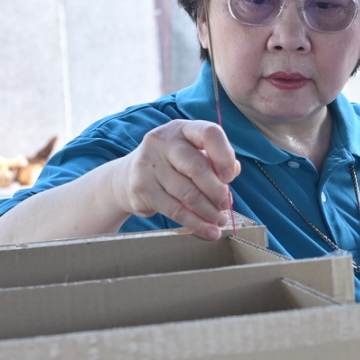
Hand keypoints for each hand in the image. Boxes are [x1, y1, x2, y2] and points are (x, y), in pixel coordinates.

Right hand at [115, 119, 239, 239]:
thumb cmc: (172, 164)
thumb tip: (232, 171)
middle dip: (217, 191)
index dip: (224, 156)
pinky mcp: (142, 189)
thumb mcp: (192, 152)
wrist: (127, 177)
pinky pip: (175, 211)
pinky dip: (196, 224)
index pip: (209, 133)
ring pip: (188, 194)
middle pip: (197, 168)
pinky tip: (208, 231)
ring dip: (209, 211)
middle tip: (225, 205)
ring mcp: (148, 165)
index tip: (230, 177)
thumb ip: (214, 159)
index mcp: (182, 129)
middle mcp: (162, 142)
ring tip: (219, 220)